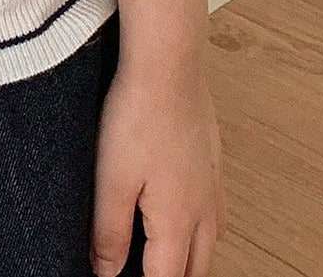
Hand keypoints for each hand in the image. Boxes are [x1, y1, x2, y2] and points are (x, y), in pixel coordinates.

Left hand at [90, 61, 226, 276]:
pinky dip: (201, 228)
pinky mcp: (211, 161)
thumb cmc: (139, 116)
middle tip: (147, 272)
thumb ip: (110, 231)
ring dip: (191, 258)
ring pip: (210, 242)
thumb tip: (107, 271)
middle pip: (196, 269)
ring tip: (166, 257)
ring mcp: (212, 185)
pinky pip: (214, 211)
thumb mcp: (112, 179)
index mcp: (177, 222)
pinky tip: (186, 213)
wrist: (169, 65)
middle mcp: (203, 210)